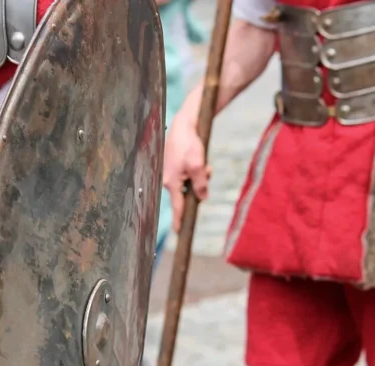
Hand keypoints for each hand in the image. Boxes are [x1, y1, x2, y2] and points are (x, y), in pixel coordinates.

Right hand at [162, 115, 211, 232]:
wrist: (183, 124)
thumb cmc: (188, 144)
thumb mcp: (198, 166)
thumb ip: (200, 184)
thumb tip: (202, 198)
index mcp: (171, 183)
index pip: (177, 207)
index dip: (179, 220)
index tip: (179, 232)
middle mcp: (167, 180)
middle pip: (186, 193)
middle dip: (198, 186)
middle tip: (207, 171)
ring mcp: (169, 172)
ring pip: (188, 183)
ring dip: (199, 176)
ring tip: (204, 161)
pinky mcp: (172, 165)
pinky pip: (186, 175)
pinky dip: (194, 170)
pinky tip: (198, 158)